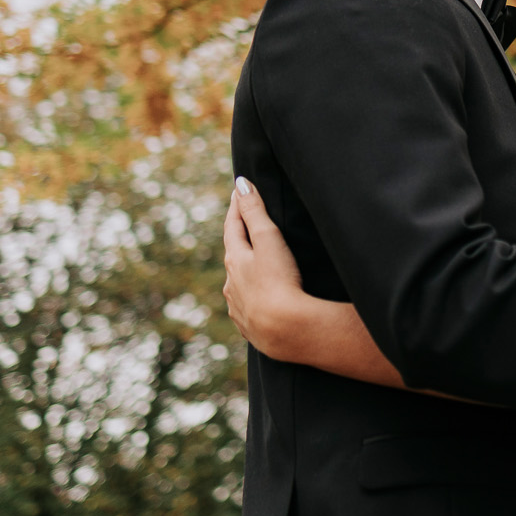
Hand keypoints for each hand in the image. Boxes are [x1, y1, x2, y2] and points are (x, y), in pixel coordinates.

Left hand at [222, 177, 309, 356]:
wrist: (284, 330)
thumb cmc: (278, 281)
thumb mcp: (268, 239)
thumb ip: (255, 212)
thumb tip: (241, 184)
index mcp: (234, 259)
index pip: (233, 226)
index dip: (238, 206)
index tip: (240, 189)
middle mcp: (230, 283)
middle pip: (233, 254)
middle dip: (239, 238)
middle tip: (244, 224)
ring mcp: (238, 306)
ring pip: (238, 282)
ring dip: (244, 270)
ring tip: (254, 263)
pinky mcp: (250, 326)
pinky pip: (247, 305)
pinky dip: (252, 295)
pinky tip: (259, 299)